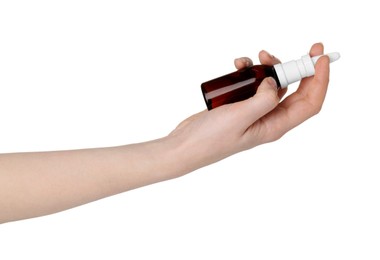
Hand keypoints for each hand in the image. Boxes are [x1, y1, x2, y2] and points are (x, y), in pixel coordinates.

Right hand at [169, 43, 329, 171]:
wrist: (185, 145)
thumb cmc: (210, 140)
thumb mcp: (240, 119)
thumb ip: (263, 100)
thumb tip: (274, 83)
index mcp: (275, 126)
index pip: (310, 103)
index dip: (320, 80)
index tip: (320, 58)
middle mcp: (269, 119)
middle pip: (297, 91)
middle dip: (300, 69)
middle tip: (301, 50)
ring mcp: (255, 112)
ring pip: (275, 85)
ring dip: (271, 67)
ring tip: (257, 57)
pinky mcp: (241, 105)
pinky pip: (255, 84)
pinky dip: (251, 72)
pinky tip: (238, 65)